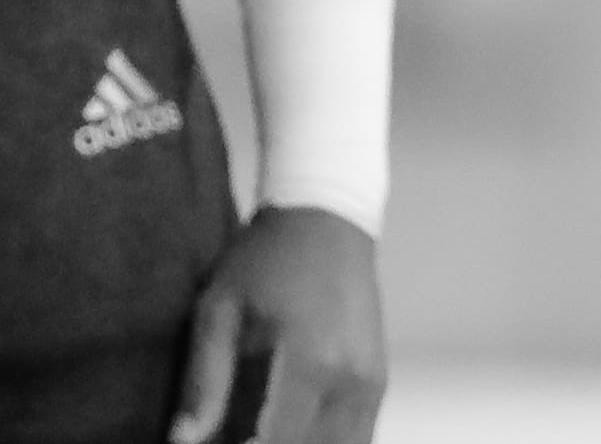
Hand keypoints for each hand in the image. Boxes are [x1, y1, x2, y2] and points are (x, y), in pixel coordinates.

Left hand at [170, 205, 383, 443]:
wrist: (327, 220)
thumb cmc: (265, 259)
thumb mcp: (217, 310)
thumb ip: (204, 380)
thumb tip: (182, 441)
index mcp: (307, 364)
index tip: (217, 440)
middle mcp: (348, 381)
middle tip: (239, 433)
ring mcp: (370, 383)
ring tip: (263, 431)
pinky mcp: (378, 380)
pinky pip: (358, 437)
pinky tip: (296, 434)